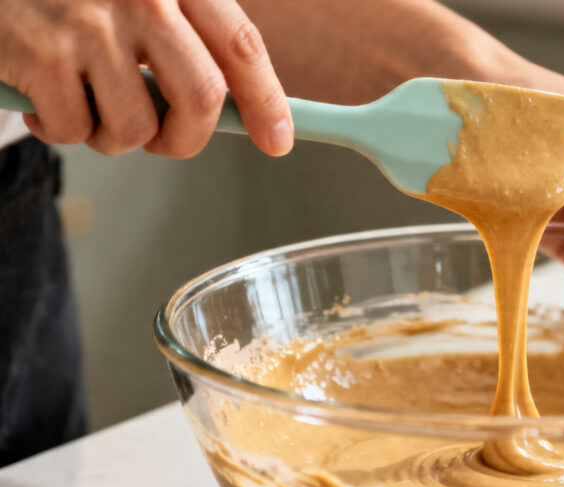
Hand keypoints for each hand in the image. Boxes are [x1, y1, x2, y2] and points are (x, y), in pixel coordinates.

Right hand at [0, 0, 292, 157]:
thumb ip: (188, 40)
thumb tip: (241, 112)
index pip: (240, 46)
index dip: (266, 101)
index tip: (278, 142)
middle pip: (201, 98)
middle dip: (186, 139)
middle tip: (165, 141)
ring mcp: (90, 25)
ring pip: (135, 128)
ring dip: (112, 135)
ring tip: (87, 102)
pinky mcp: (43, 53)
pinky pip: (75, 130)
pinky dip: (59, 128)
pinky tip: (42, 97)